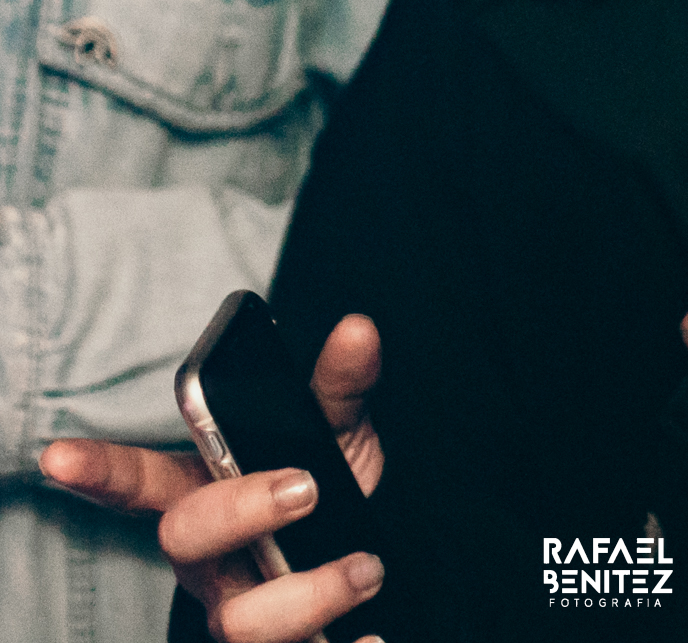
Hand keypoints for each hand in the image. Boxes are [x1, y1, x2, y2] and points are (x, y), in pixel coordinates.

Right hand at [41, 315, 385, 642]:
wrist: (372, 557)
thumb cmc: (330, 492)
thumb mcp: (337, 433)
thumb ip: (338, 387)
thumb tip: (357, 330)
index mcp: (209, 491)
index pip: (141, 480)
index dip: (100, 471)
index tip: (59, 456)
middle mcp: (210, 557)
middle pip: (184, 540)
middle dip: (240, 510)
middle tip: (308, 487)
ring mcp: (238, 608)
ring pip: (238, 620)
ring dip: (309, 592)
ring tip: (366, 567)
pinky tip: (370, 641)